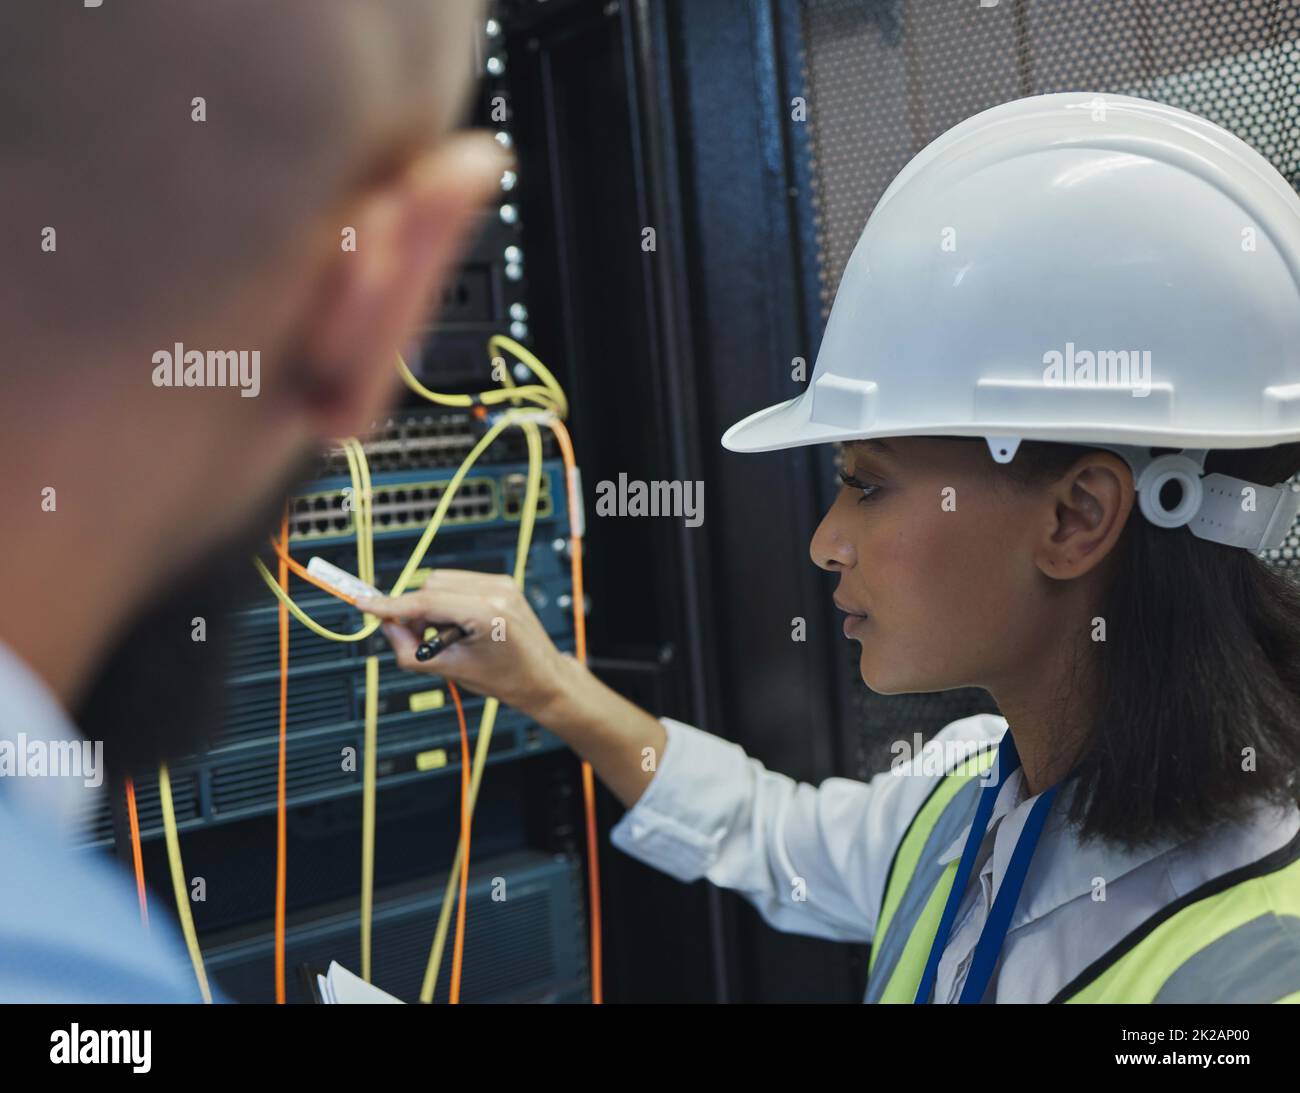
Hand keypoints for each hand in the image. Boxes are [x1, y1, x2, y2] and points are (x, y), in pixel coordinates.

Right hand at [356, 569, 568, 716]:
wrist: (543, 677)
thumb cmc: (508, 679)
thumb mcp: (453, 671)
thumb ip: (413, 652)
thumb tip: (388, 628)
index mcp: (488, 614)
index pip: (427, 602)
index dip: (392, 606)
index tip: (365, 605)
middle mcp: (497, 591)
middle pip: (430, 587)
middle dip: (415, 611)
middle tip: (416, 639)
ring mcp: (501, 584)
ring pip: (441, 581)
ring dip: (430, 605)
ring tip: (443, 635)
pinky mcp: (502, 583)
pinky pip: (458, 582)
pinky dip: (447, 600)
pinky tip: (457, 624)